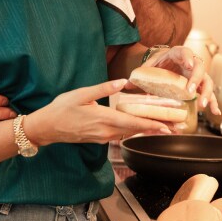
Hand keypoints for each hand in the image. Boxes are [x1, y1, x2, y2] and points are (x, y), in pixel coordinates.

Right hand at [26, 79, 170, 144]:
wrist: (45, 128)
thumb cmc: (61, 109)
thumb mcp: (81, 94)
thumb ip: (103, 89)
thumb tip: (123, 82)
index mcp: (104, 119)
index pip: (133, 124)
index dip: (152, 125)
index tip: (168, 127)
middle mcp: (106, 131)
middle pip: (136, 131)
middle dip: (156, 129)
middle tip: (176, 128)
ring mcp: (102, 137)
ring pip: (129, 134)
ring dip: (146, 131)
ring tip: (164, 126)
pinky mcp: (98, 138)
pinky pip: (120, 135)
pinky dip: (133, 131)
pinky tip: (140, 127)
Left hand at [142, 46, 221, 116]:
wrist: (165, 64)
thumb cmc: (159, 64)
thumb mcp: (149, 66)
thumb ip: (140, 74)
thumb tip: (127, 84)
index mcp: (178, 54)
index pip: (185, 52)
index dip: (187, 57)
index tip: (188, 64)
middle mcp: (191, 63)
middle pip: (199, 68)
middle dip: (196, 79)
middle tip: (190, 91)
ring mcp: (197, 74)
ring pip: (207, 81)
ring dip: (207, 93)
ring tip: (203, 104)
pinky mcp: (200, 85)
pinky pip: (209, 93)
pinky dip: (213, 102)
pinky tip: (216, 112)